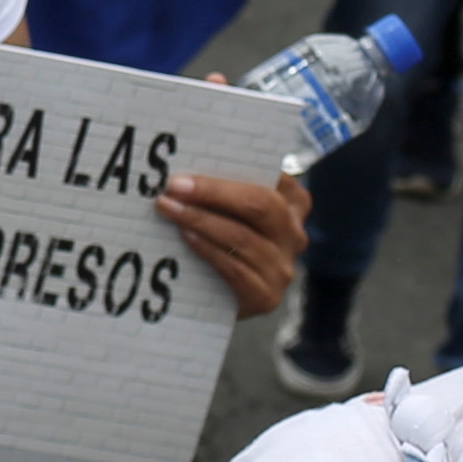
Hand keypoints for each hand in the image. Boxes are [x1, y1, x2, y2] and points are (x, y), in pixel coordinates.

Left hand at [161, 168, 311, 316]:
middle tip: (174, 185)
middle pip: (260, 205)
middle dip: (213, 192)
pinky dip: (207, 249)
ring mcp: (282, 268)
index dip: (236, 166)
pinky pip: (234, 269)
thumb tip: (188, 172)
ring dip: (200, 220)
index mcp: (292, 204)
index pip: (273, 176)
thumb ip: (226, 189)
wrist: (227, 300)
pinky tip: (186, 236)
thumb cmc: (227, 239)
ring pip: (242, 237)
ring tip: (169, 208)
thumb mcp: (234, 210)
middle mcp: (293, 235)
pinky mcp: (265, 297)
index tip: (202, 161)